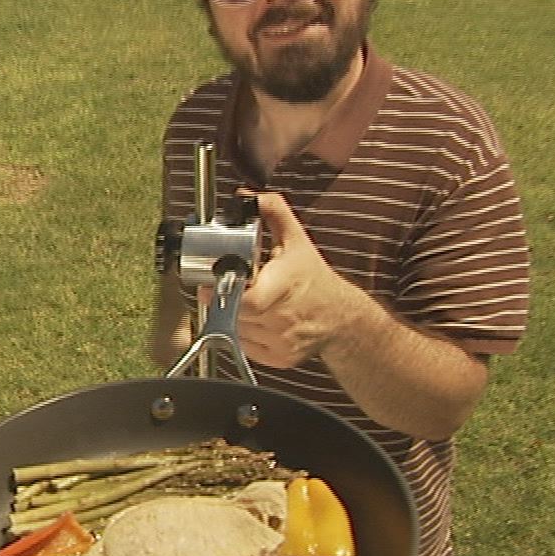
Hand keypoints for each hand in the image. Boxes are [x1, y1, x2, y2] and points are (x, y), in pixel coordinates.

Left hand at [233, 191, 369, 368]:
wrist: (340, 316)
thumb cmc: (315, 280)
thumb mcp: (297, 240)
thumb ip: (273, 212)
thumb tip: (249, 197)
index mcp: (287, 286)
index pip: (248, 300)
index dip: (226, 293)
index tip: (214, 283)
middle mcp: (285, 318)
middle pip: (236, 314)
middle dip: (226, 300)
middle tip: (228, 287)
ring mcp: (282, 342)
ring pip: (237, 331)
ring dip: (233, 316)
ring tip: (246, 301)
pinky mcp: (279, 358)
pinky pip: (246, 346)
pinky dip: (244, 333)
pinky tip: (257, 319)